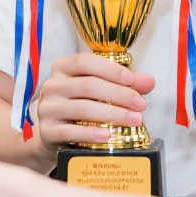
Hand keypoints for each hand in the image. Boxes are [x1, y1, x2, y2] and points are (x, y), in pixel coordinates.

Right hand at [31, 53, 153, 150]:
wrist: (53, 134)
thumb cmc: (78, 105)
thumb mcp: (99, 90)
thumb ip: (124, 83)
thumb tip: (148, 81)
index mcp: (63, 68)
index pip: (86, 61)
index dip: (110, 69)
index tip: (131, 79)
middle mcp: (52, 85)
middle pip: (88, 85)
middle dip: (119, 94)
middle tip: (140, 104)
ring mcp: (47, 108)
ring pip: (82, 108)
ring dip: (112, 114)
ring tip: (133, 120)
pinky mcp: (47, 131)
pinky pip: (70, 131)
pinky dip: (91, 133)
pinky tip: (107, 134)